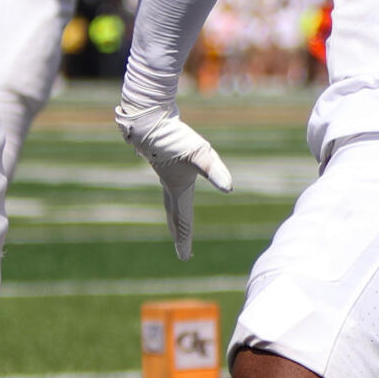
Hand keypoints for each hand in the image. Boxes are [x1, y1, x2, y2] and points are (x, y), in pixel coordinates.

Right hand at [114, 98, 232, 259]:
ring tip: (178, 225)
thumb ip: (214, 171)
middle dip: (179, 233)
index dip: (185, 240)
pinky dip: (173, 196)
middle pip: (174, 216)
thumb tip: (229, 189)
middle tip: (182, 250)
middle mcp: (169, 185)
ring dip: (175, 215)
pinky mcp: (165, 162)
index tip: (185, 258)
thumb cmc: (175, 138)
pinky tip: (176, 187)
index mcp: (177, 190)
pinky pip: (170, 185)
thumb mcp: (200, 154)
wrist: (149, 119)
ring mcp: (165, 174)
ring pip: (171, 201)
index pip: (182, 220)